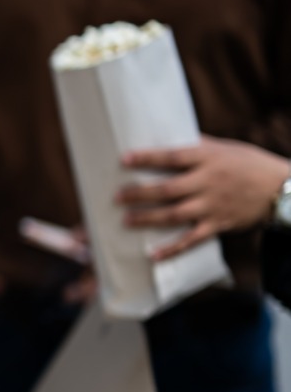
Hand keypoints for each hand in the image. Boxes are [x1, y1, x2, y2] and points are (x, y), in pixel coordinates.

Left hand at [118, 136, 290, 260]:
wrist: (282, 188)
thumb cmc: (249, 164)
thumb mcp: (224, 148)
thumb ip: (196, 146)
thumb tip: (166, 136)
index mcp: (209, 158)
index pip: (173, 157)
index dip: (148, 158)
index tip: (124, 159)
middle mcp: (209, 182)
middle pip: (168, 189)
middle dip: (139, 193)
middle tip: (116, 197)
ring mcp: (213, 205)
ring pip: (174, 214)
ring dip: (147, 218)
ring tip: (125, 220)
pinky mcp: (218, 224)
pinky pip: (191, 239)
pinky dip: (171, 249)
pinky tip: (152, 254)